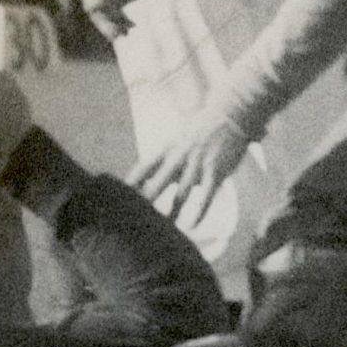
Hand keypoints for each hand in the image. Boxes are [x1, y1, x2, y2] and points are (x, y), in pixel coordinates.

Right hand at [76, 0, 173, 36]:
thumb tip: (91, 9)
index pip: (92, 3)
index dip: (100, 18)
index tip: (113, 31)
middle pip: (97, 9)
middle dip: (108, 24)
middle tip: (121, 36)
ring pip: (106, 12)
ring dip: (114, 24)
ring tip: (128, 32)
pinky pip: (115, 10)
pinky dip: (121, 20)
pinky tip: (132, 26)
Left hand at [129, 118, 250, 233]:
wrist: (229, 115)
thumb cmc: (198, 131)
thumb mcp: (175, 141)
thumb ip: (162, 161)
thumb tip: (144, 180)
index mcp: (166, 150)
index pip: (143, 168)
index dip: (130, 183)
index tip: (117, 198)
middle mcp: (178, 158)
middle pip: (157, 183)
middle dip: (146, 200)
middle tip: (134, 218)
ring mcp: (197, 164)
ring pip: (182, 193)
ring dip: (172, 212)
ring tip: (163, 230)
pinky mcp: (216, 171)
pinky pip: (207, 194)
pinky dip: (199, 211)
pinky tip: (193, 225)